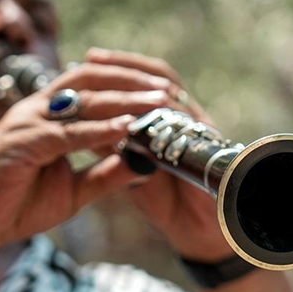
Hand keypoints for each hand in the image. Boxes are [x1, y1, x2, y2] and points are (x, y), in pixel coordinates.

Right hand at [0, 63, 186, 250]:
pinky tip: (125, 128)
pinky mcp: (20, 143)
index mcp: (49, 114)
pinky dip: (98, 129)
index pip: (95, 85)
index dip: (130, 84)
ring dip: (123, 100)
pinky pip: (66, 133)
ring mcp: (27, 122)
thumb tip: (145, 164)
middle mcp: (37, 109)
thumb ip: (106, 174)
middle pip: (92, 80)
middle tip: (170, 91)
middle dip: (133, 83)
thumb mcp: (74, 190)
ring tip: (157, 104)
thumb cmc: (16, 204)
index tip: (166, 94)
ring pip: (83, 100)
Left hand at [85, 48, 237, 260]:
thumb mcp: (136, 169)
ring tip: (107, 77)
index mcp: (173, 120)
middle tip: (92, 58)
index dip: (121, 66)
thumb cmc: (170, 201)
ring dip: (137, 85)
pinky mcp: (211, 152)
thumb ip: (115, 147)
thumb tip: (81, 125)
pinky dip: (158, 118)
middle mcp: (190, 119)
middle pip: (159, 77)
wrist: (203, 233)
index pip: (149, 80)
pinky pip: (185, 127)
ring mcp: (203, 132)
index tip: (89, 58)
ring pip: (172, 95)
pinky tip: (131, 115)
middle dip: (124, 65)